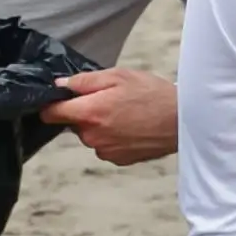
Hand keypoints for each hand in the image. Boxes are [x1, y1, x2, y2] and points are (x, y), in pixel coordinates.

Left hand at [37, 68, 177, 165]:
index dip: (52, 105)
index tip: (58, 100)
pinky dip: (113, 137)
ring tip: (125, 113)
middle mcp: (93, 136)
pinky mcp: (118, 159)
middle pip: (73, 124)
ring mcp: (105, 151)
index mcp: (89, 113)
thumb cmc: (153, 95)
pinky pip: (105, 146)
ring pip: (90, 135)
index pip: (52, 114)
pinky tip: (132, 126)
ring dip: (100, 125)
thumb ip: (84, 81)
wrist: (183, 120)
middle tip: (109, 99)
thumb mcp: (118, 76)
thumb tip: (61, 86)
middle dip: (85, 112)